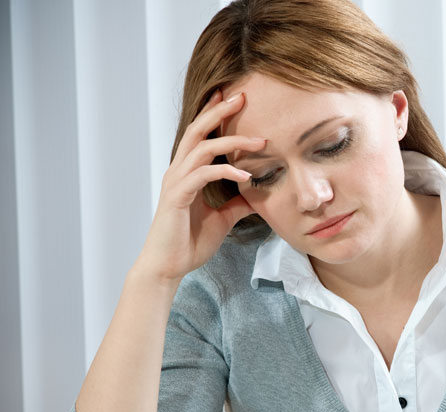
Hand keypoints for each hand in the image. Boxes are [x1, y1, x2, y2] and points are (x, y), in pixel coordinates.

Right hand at [135, 89, 265, 284]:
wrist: (169, 266)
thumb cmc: (190, 242)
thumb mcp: (223, 219)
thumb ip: (238, 203)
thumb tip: (257, 195)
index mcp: (187, 173)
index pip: (200, 135)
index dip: (214, 115)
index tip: (233, 97)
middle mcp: (178, 171)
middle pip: (197, 131)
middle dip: (219, 112)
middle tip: (242, 96)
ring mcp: (176, 182)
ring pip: (201, 148)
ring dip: (232, 141)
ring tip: (260, 140)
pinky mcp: (177, 197)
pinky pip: (203, 175)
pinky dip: (226, 171)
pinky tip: (247, 175)